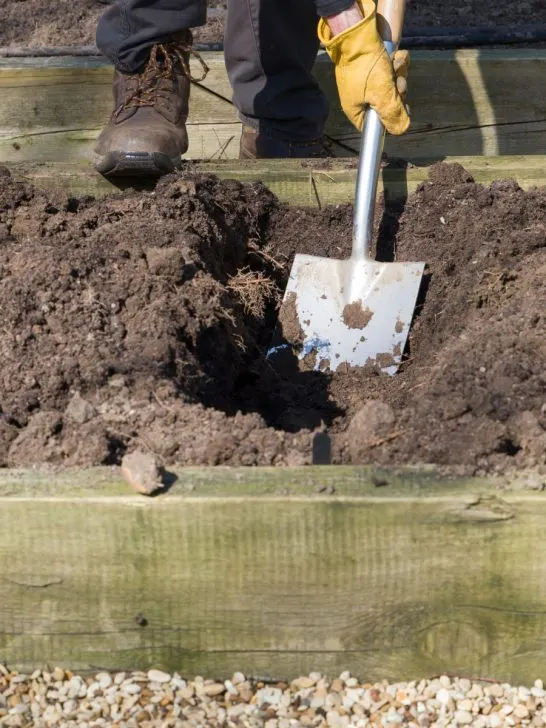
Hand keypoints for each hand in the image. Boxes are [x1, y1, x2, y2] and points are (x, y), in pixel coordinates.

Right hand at [318, 0, 409, 134]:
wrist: (357, 34)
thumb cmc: (364, 67)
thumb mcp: (381, 95)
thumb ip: (393, 115)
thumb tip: (402, 130)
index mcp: (357, 110)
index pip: (377, 126)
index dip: (392, 118)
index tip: (402, 108)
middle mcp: (362, 98)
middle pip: (389, 104)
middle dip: (397, 92)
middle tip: (396, 84)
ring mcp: (369, 81)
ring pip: (392, 85)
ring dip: (399, 75)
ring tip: (392, 65)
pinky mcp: (375, 66)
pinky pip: (392, 70)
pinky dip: (397, 63)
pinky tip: (394, 58)